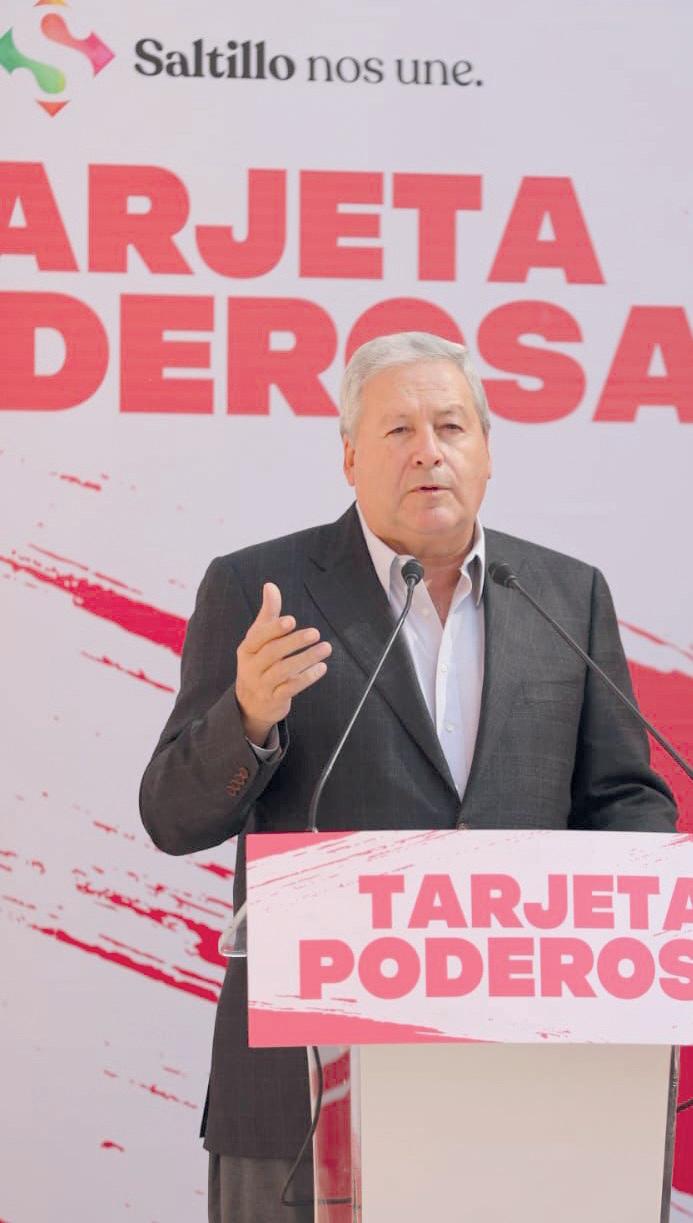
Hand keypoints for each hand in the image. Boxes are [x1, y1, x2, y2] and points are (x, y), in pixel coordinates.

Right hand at [235, 582, 331, 744]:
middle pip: (272, 653)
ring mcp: (262, 685)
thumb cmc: (258, 662)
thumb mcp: (259, 639)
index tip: (291, 620)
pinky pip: (291, 688)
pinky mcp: (274, 699)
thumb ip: (268, 613)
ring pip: (283, 671)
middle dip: (294, 642)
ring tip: (326, 648)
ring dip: (306, 659)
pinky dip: (307, 678)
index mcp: (247, 649)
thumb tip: (270, 585)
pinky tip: (321, 668)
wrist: (249, 704)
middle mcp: (251, 667)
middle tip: (315, 633)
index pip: (258, 637)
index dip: (274, 629)